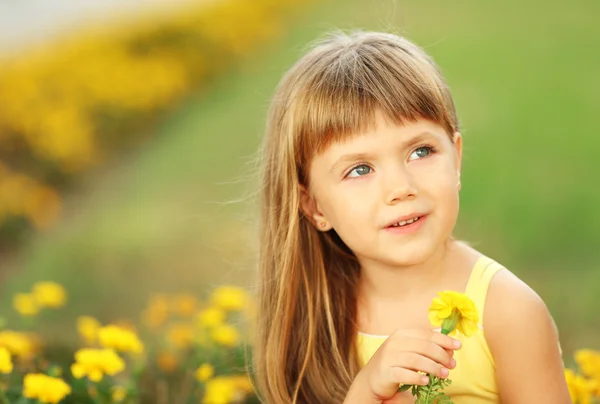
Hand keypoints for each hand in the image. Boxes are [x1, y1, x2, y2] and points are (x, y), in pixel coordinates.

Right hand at [344, 329, 460, 403]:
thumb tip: (450, 347)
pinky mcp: (386, 372)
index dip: (444, 339)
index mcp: (402, 334)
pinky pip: (405, 374)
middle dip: (442, 355)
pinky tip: (427, 381)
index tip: (458, 346)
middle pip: (424, 346)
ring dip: (434, 367)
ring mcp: (389, 357)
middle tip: (452, 365)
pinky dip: (418, 377)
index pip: (426, 334)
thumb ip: (426, 347)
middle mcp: (394, 343)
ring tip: (445, 374)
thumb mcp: (409, 351)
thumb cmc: (395, 363)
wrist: (372, 379)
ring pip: (416, 360)